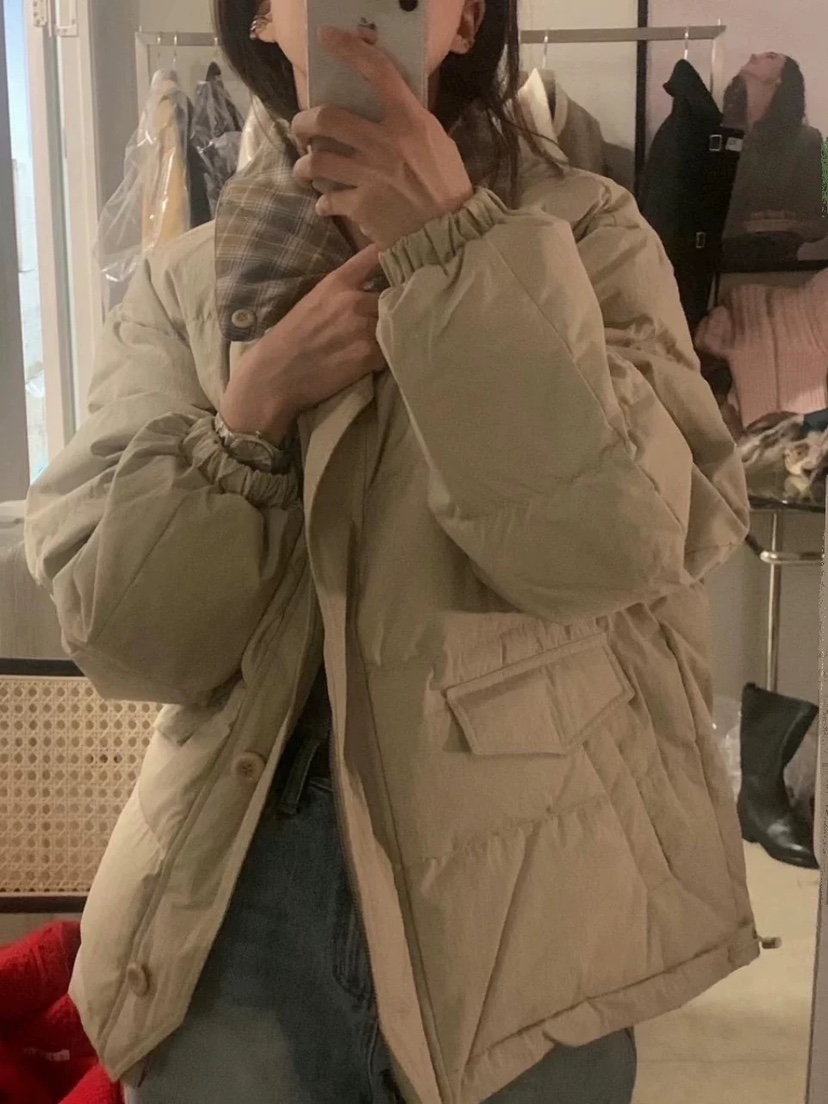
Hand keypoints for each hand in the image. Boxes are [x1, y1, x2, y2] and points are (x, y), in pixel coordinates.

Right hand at [219, 246, 386, 442]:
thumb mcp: (313, 300)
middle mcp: (354, 301)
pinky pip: (392, 348)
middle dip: (395, 302)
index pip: (375, 255)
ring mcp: (363, 328)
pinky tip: (377, 357)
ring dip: (395, 329)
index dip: (392, 257)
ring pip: (396, 322)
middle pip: (394, 293)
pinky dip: (389, 353)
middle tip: (396, 311)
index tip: (401, 262)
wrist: (275, 375)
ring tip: (388, 336)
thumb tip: (371, 287)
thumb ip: (343, 290)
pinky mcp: (369, 356)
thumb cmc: (290, 338)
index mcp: (337, 282)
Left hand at [292, 27, 473, 249]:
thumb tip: (387, 109)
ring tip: (304, 170)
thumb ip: (411, 124)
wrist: (450, 235)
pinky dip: (323, 203)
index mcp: (410, 122)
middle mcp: (385, 143)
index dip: (349, 50)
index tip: (327, 39)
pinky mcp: (361, 206)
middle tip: (301, 128)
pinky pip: (328, 200)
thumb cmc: (448, 188)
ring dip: (304, 166)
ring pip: (317, 161)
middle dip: (304, 122)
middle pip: (326, 118)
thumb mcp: (438, 144)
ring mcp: (370, 175)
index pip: (378, 72)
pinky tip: (326, 205)